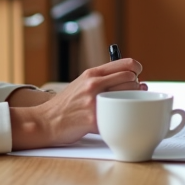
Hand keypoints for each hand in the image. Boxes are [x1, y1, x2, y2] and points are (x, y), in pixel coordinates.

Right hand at [9, 58, 144, 148]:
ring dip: (133, 102)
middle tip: (133, 94)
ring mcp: (94, 102)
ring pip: (129, 97)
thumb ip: (103, 78)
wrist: (46, 121)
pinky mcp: (93, 120)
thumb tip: (132, 78)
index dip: (137, 69)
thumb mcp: (82, 82)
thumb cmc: (67, 103)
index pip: (127, 64)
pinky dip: (122, 118)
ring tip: (126, 106)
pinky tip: (117, 119)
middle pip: (131, 80)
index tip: (138, 75)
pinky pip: (118, 117)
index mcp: (92, 73)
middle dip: (136, 87)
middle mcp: (94, 84)